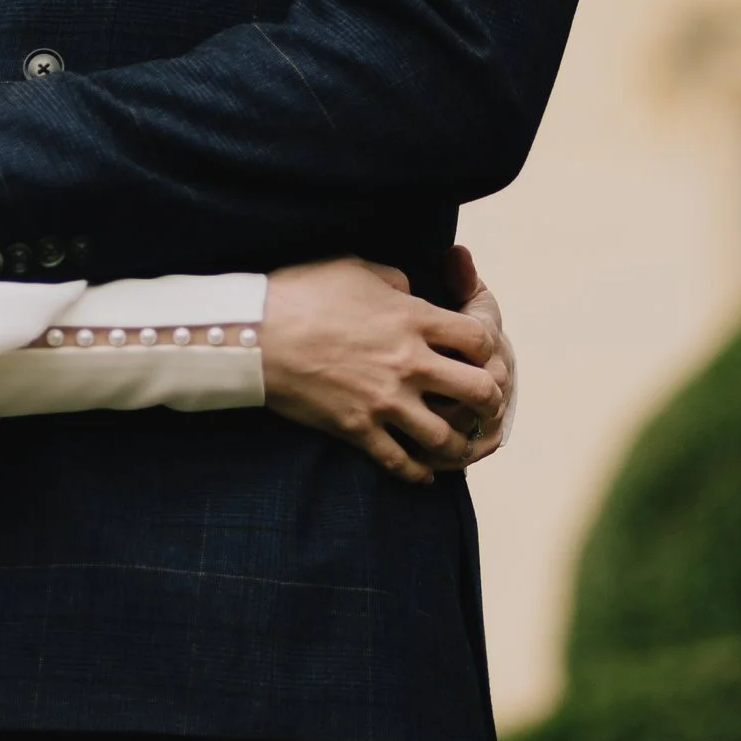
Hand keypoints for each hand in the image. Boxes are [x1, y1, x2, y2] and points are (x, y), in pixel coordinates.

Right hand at [260, 247, 513, 484]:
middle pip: (479, 391)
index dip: (488, 349)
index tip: (480, 355)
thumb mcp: (355, 268)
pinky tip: (424, 472)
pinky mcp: (358, 429)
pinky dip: (418, 472)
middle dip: (488, 399)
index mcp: (413, 318)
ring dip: (459, 443)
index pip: (479, 339)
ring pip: (446, 436)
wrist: (252, 333)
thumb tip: (411, 291)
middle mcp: (409, 362)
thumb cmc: (299, 291)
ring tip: (459, 445)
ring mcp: (385, 400)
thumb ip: (395, 281)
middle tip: (483, 404)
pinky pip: (400, 462)